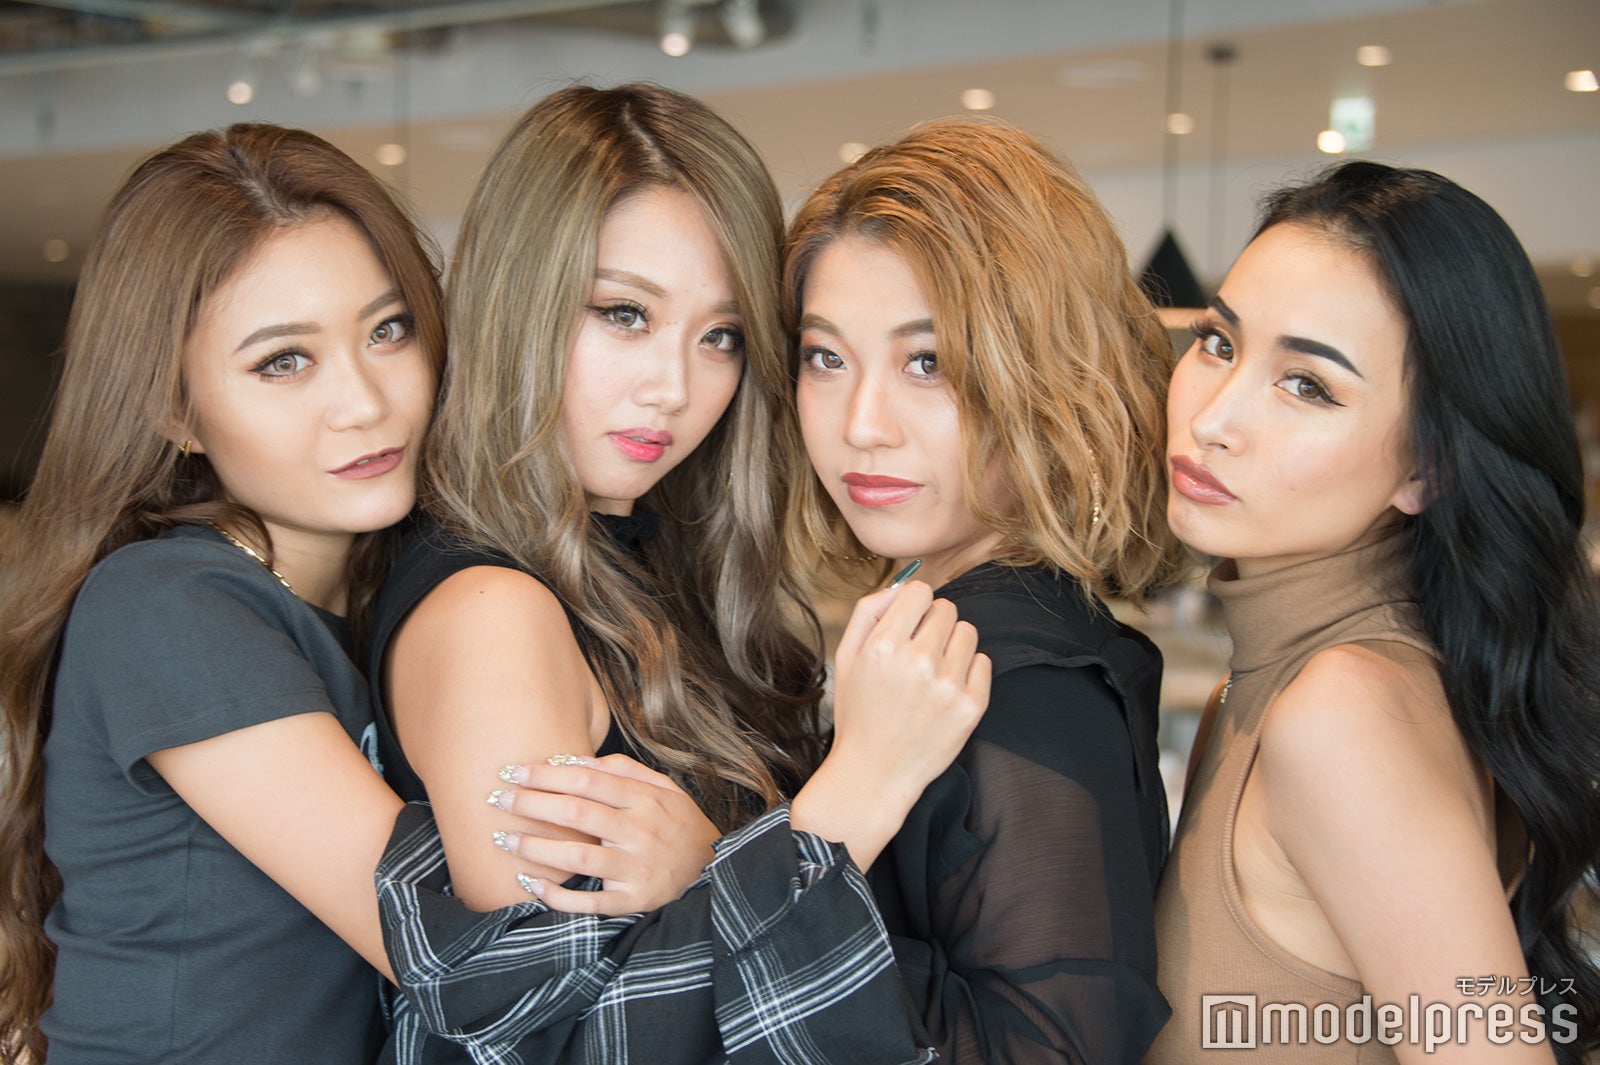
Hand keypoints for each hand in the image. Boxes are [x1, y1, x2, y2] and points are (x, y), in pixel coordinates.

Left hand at [489, 753, 720, 914]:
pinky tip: (530, 884)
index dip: (548, 775)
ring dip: (536, 847)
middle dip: (532, 804)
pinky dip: (558, 894)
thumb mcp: (665, 788)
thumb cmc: (679, 825)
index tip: (514, 771)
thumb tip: (575, 761)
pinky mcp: (633, 901)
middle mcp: (641, 832)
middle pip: (578, 813)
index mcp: (646, 800)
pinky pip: (590, 900)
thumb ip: (624, 771)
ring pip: (578, 856)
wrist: (714, 873)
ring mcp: (636, 868)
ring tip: (503, 839)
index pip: (589, 780)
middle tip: (497, 799)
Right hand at [791, 580, 990, 869]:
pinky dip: (968, 671)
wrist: (874, 774)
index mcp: (883, 647)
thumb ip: (868, 611)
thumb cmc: (859, 713)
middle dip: (933, 624)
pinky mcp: (971, 706)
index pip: (919, 590)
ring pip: (968, 632)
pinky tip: (945, 691)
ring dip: (953, 645)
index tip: (908, 622)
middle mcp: (918, 662)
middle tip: (918, 653)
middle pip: (946, 608)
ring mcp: (948, 685)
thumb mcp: (846, 658)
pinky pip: (984, 662)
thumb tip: (902, 585)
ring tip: (932, 672)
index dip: (913, 604)